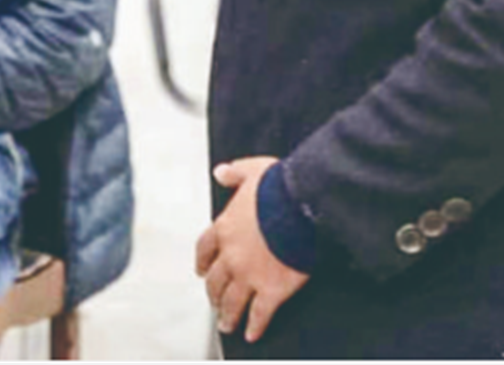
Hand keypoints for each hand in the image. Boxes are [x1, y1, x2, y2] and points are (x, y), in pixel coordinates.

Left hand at [195, 157, 309, 343]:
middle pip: (215, 280)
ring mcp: (249, 275)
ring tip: (227, 324)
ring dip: (228, 314)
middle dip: (213, 293)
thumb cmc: (279, 186)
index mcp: (225, 227)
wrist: (302, 204)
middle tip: (215, 301)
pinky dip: (255, 326)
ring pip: (232, 300)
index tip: (201, 271)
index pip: (205, 248)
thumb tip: (221, 172)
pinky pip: (259, 314)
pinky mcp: (271, 290)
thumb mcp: (252, 170)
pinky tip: (252, 333)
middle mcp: (232, 255)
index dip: (202, 261)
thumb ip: (235, 173)